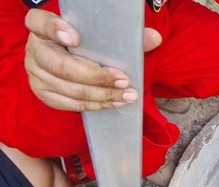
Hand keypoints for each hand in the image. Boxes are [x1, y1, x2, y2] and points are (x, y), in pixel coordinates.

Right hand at [24, 9, 161, 111]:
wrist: (71, 61)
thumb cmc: (86, 45)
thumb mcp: (99, 36)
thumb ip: (124, 34)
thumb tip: (154, 38)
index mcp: (42, 28)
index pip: (39, 22)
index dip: (55, 29)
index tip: (76, 38)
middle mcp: (35, 49)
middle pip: (60, 66)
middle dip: (96, 76)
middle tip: (123, 81)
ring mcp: (36, 74)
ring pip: (68, 89)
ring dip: (101, 95)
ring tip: (126, 95)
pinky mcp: (44, 93)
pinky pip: (69, 103)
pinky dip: (94, 104)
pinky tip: (113, 103)